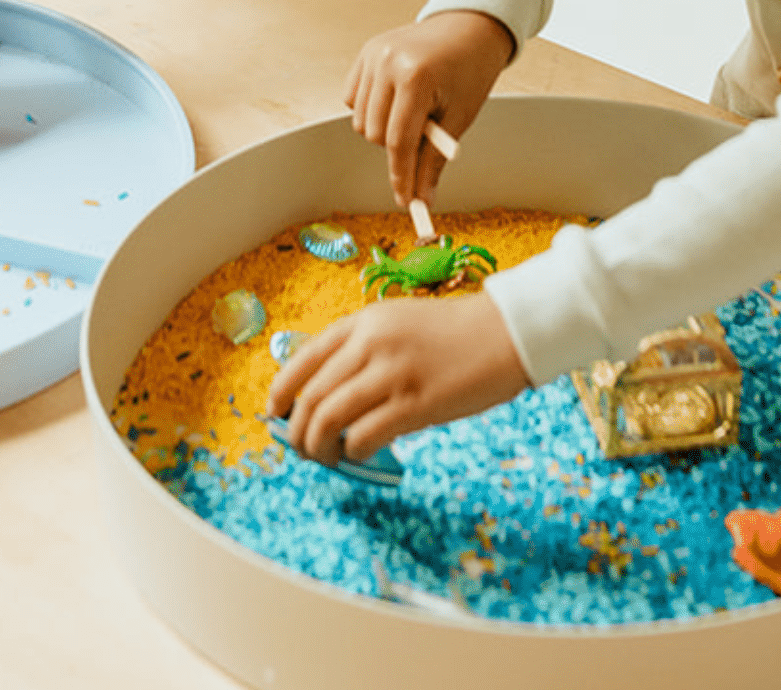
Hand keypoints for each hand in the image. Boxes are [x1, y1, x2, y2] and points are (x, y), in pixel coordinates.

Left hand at [266, 291, 529, 460]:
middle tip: (303, 449)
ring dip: (319, 448)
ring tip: (328, 459)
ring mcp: (391, 372)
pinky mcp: (415, 403)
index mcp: (363, 321)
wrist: (504, 332)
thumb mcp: (397, 324)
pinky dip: (354, 453)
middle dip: (297, 430)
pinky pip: (364, 436)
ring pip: (328, 418)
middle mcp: (370, 343)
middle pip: (310, 395)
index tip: (275, 414)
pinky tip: (364, 456)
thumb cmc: (453, 334)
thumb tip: (329, 395)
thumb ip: (363, 349)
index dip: (282, 391)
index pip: (303, 358)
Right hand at [344, 9, 514, 206]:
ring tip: (414, 114)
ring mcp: (373, 54)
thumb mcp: (458, 118)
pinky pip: (352, 97)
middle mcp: (387, 62)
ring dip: (381, 129)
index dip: (402, 176)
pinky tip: (396, 100)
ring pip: (359, 119)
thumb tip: (421, 198)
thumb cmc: (470, 70)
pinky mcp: (366, 51)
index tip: (406, 200)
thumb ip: (433, 160)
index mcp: (415, 77)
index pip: (398, 141)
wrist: (470, 27)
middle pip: (373, 134)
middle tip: (423, 140)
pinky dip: (369, 109)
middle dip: (395, 149)